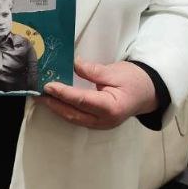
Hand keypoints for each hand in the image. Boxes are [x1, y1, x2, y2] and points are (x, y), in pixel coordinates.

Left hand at [43, 58, 157, 129]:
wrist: (148, 93)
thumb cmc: (134, 81)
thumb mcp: (116, 72)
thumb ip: (94, 70)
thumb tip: (74, 64)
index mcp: (111, 107)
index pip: (81, 100)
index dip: (63, 93)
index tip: (48, 85)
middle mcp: (104, 120)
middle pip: (74, 113)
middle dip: (55, 104)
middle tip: (38, 94)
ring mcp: (101, 124)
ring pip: (74, 118)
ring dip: (58, 108)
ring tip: (43, 98)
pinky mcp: (98, 122)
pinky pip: (78, 117)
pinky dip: (66, 110)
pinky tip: (56, 102)